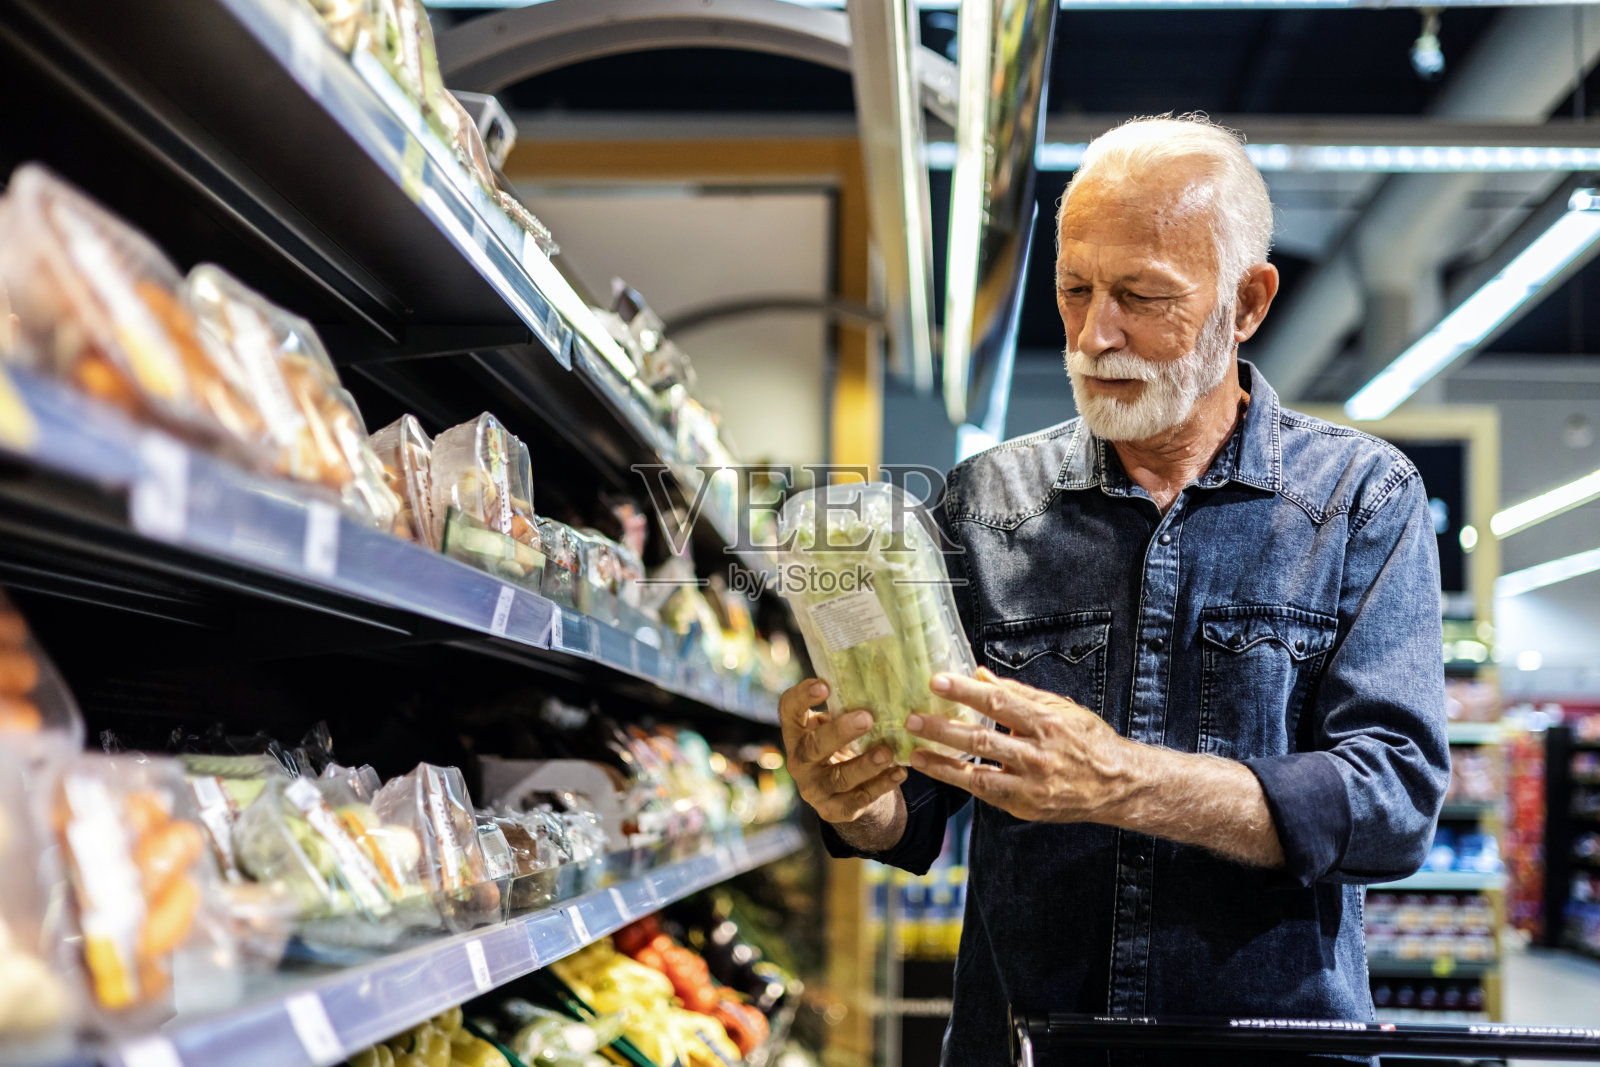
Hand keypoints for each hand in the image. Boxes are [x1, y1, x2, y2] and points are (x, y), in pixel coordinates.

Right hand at [778, 677, 906, 825]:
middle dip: (840, 733)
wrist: (845, 791)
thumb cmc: (843, 744)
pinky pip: (858, 799)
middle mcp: (799, 760)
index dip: (803, 697)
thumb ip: (847, 706)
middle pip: (813, 747)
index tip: (825, 685)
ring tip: (887, 753)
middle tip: (867, 718)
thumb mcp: (836, 723)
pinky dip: (881, 786)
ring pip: (839, 777)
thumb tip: (884, 674)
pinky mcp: (834, 809)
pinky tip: (899, 773)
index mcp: (797, 731)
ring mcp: (814, 788)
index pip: (789, 710)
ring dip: (865, 765)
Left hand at [905, 667, 1133, 823]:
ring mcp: (1031, 785)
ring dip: (942, 764)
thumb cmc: (1087, 740)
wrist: (1117, 786)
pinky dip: (960, 782)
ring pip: (978, 774)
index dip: (966, 691)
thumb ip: (1019, 693)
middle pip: (982, 739)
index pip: (999, 702)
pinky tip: (937, 771)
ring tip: (914, 753)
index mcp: (1047, 723)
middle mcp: (1038, 755)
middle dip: (943, 729)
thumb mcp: (1061, 708)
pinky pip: (986, 794)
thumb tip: (980, 674)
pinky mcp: (1025, 807)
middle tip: (912, 718)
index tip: (937, 681)